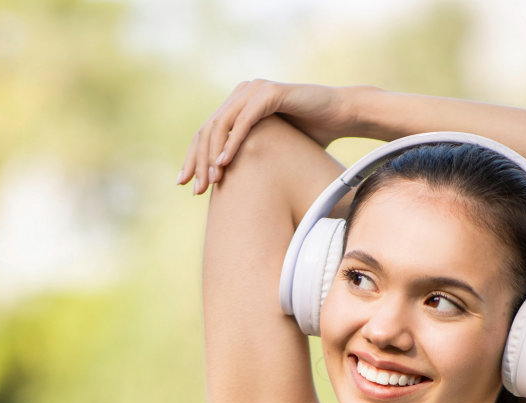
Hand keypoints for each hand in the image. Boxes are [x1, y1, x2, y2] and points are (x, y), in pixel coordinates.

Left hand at [177, 80, 353, 193]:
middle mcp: (241, 93)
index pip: (206, 133)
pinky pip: (244, 120)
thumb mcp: (271, 149)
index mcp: (237, 104)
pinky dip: (233, 142)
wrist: (340, 115)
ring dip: (213, 155)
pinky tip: (225, 162)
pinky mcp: (269, 93)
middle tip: (195, 190)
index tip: (185, 185)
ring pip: (221, 125)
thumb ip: (248, 157)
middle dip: (198, 162)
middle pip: (208, 129)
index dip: (193, 159)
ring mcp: (253, 90)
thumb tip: (226, 184)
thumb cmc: (309, 136)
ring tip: (211, 180)